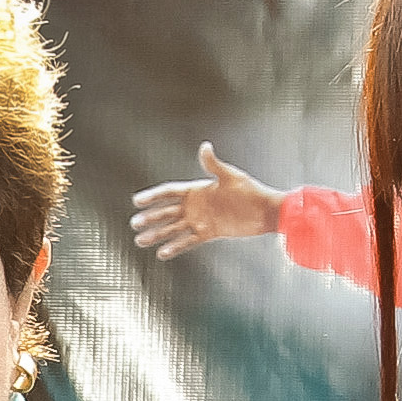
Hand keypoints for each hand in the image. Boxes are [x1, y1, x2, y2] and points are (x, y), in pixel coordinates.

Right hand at [129, 142, 286, 257]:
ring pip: (173, 229)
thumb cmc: (251, 192)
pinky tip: (162, 253)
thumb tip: (204, 147)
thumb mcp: (231, 177)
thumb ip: (214, 165)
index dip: (152, 197)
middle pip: (166, 212)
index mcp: (197, 190)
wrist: (266, 212)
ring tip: (140, 241)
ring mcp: (200, 220)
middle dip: (150, 217)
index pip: (169, 193)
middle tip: (134, 223)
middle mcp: (195, 206)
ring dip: (157, 234)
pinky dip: (175, 247)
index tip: (137, 201)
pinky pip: (187, 242)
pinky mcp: (208, 233)